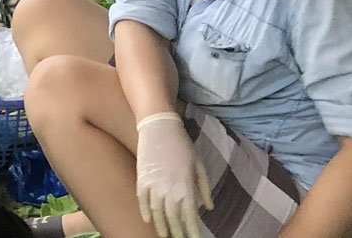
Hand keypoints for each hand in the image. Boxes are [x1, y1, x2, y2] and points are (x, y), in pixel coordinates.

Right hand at [134, 112, 211, 237]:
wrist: (159, 124)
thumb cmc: (182, 143)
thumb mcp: (198, 164)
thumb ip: (203, 187)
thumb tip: (209, 207)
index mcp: (185, 185)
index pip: (190, 216)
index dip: (192, 230)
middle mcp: (169, 188)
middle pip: (172, 217)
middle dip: (177, 232)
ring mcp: (153, 183)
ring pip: (156, 211)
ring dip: (161, 225)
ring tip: (164, 235)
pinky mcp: (142, 177)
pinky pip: (142, 199)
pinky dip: (145, 211)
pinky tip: (148, 220)